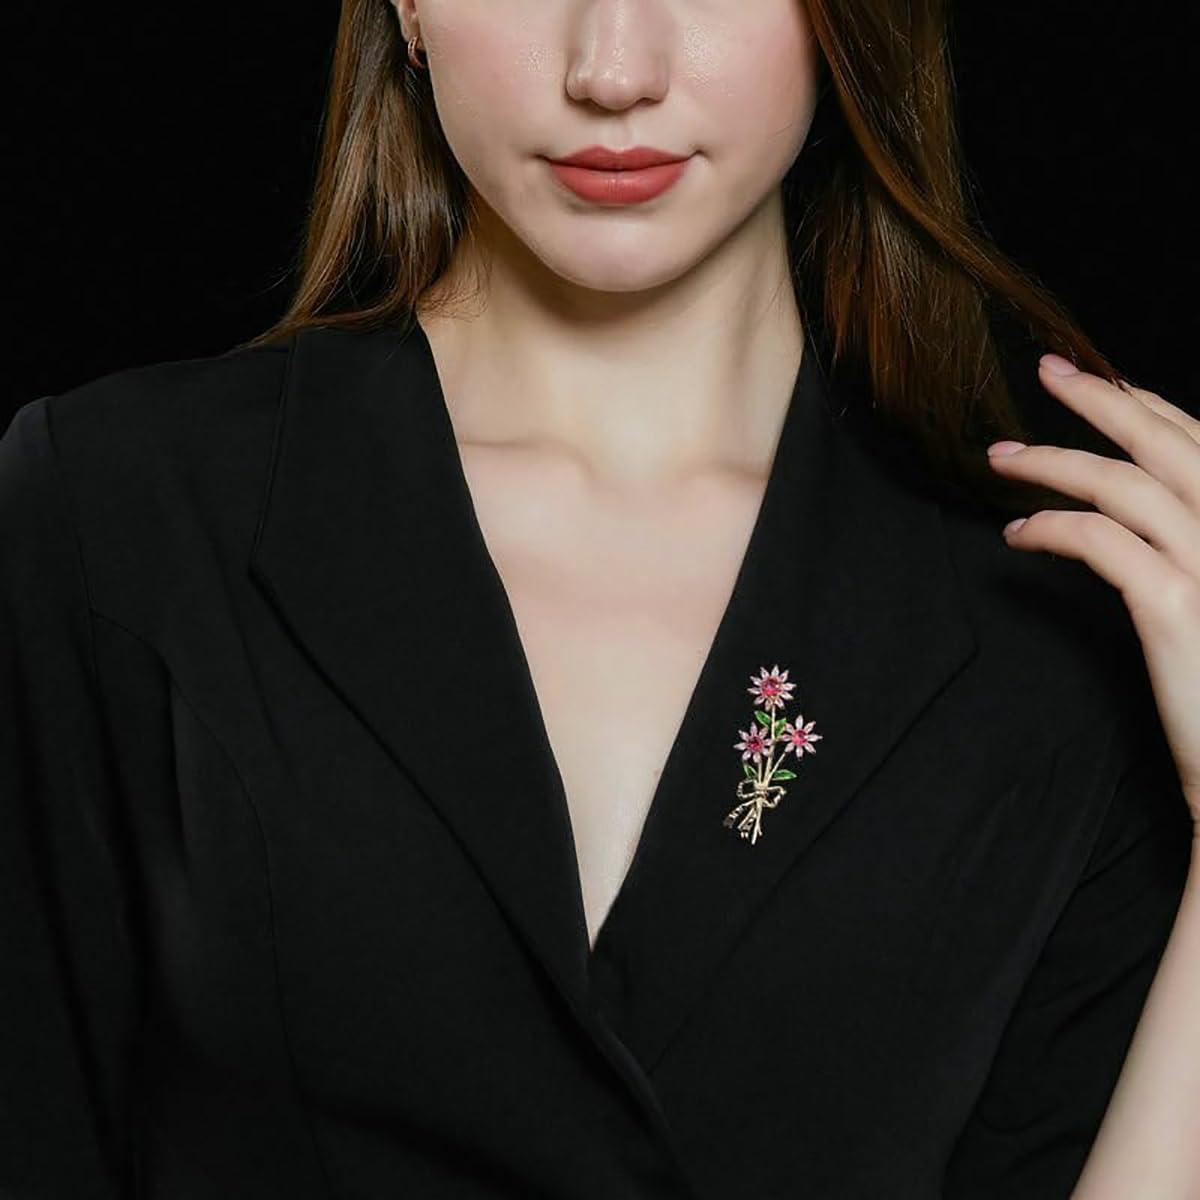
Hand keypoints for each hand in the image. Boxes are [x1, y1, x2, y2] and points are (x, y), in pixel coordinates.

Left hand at [986, 355, 1199, 829]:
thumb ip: (1194, 540)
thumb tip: (1148, 507)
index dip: (1147, 407)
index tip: (1101, 385)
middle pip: (1166, 443)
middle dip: (1102, 400)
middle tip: (1049, 372)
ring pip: (1123, 485)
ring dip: (1054, 461)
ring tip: (1001, 458)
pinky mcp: (1176, 605)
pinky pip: (1099, 543)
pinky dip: (1052, 527)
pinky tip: (1018, 533)